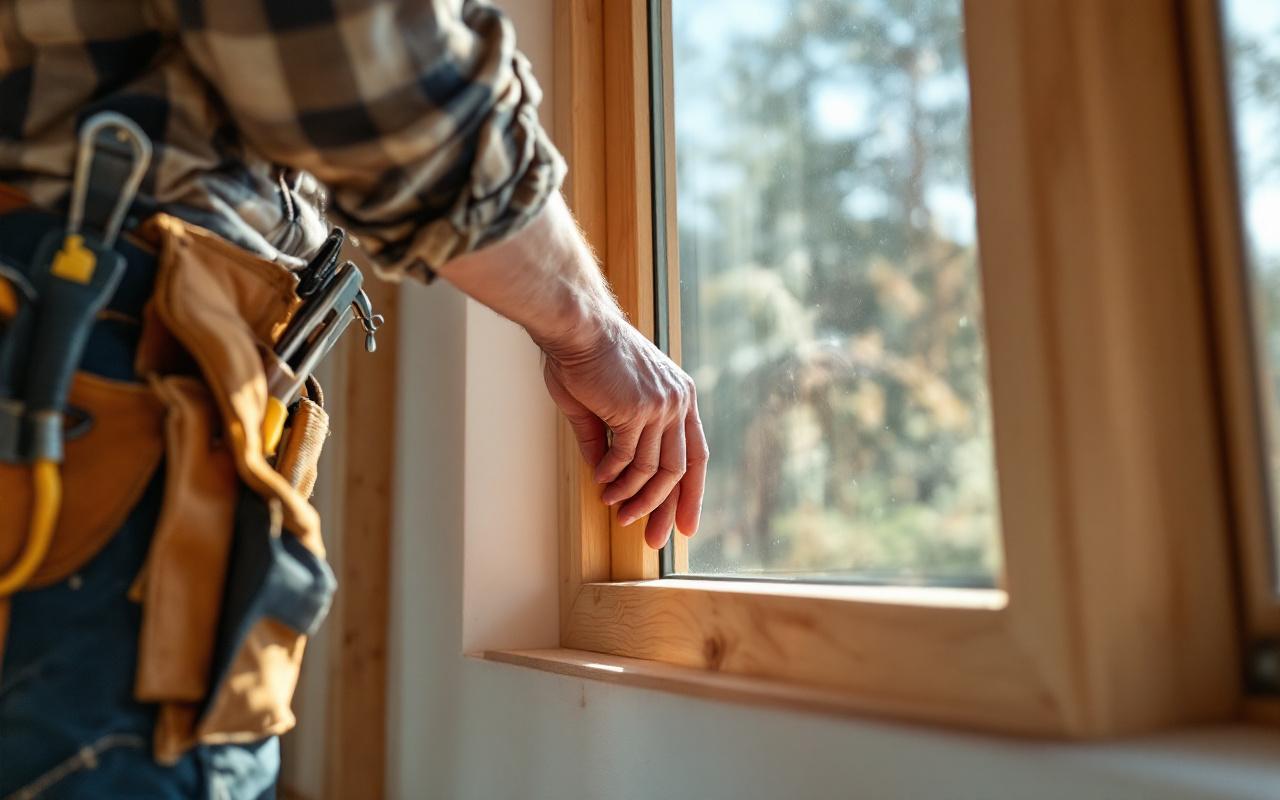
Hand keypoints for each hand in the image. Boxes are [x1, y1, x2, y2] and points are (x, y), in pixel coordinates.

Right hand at [542, 312, 707, 548]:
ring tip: (615, 511)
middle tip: (654, 540)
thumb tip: (606, 478)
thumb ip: (609, 439)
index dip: (692, 492)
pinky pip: (628, 459)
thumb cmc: (585, 357)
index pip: (695, 454)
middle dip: (667, 509)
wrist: (577, 326)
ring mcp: (662, 406)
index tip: (686, 525)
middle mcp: (678, 401)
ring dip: (633, 496)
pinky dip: (614, 477)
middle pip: (682, 470)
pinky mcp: (638, 410)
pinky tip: (601, 484)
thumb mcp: (605, 403)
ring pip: (654, 470)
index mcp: (680, 396)